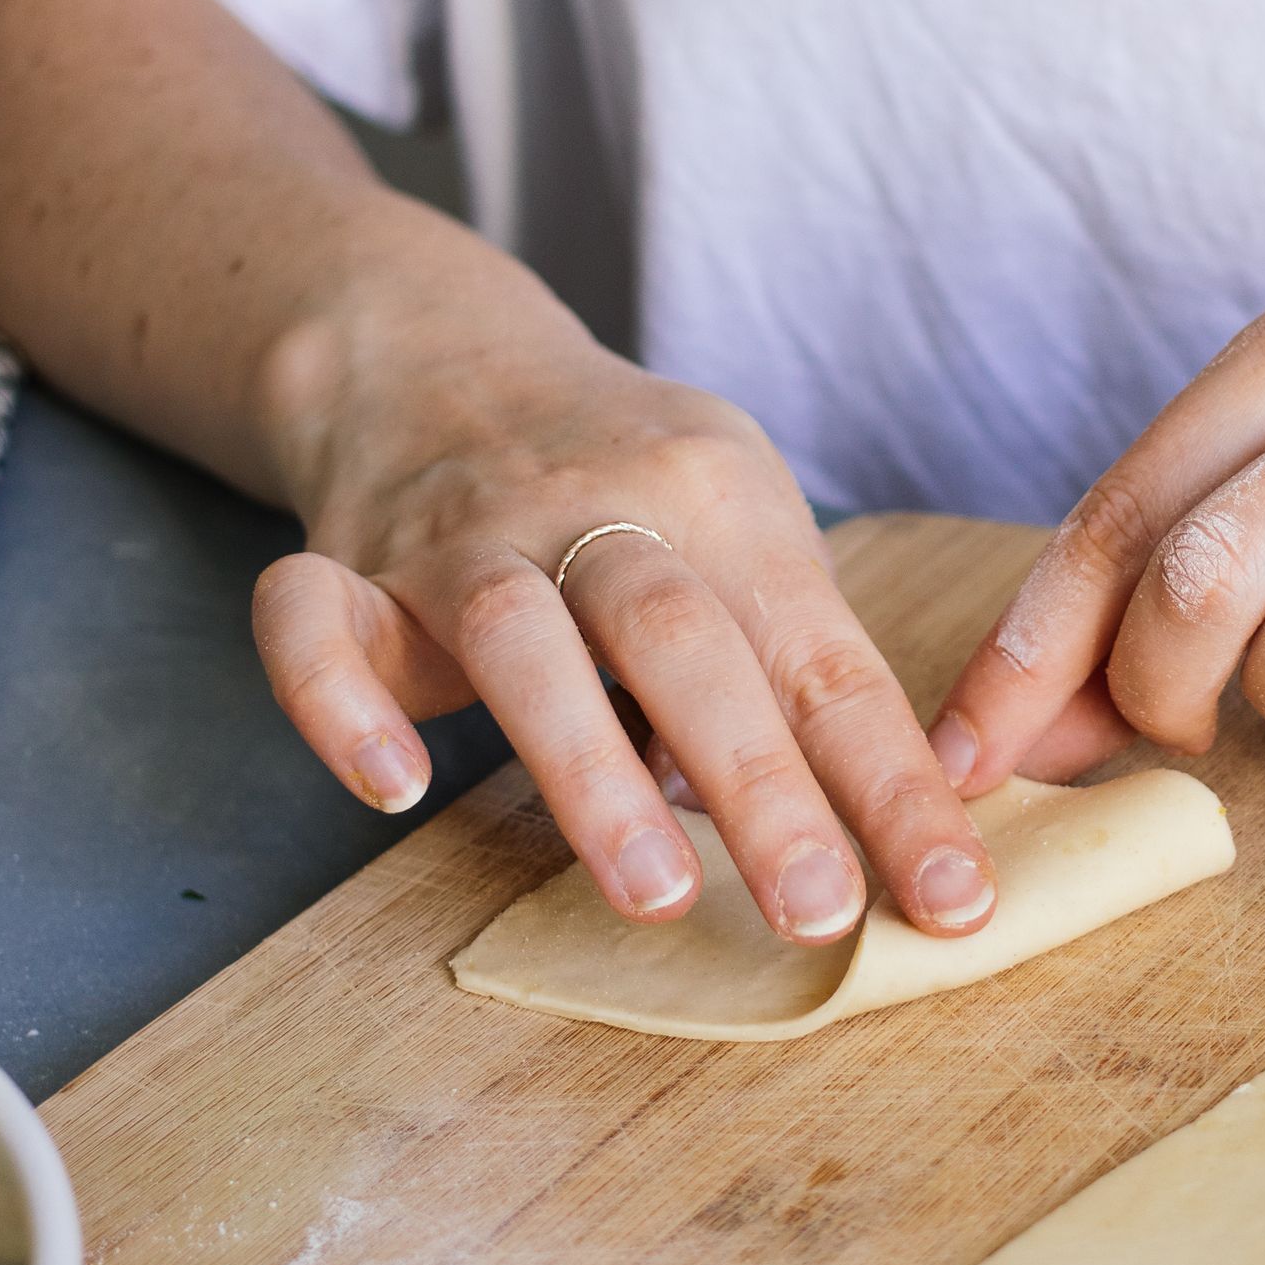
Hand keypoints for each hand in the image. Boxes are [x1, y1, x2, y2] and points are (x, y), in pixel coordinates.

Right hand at [254, 323, 995, 937]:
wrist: (438, 353)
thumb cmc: (634, 480)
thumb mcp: (746, 530)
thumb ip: (792, 664)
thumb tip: (865, 826)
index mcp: (725, 502)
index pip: (827, 663)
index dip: (893, 788)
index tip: (952, 901)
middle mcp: (597, 506)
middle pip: (684, 641)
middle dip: (761, 785)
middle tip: (818, 911)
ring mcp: (463, 535)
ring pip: (521, 639)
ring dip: (590, 770)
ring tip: (655, 895)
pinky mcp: (344, 564)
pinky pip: (312, 622)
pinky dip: (340, 705)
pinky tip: (392, 789)